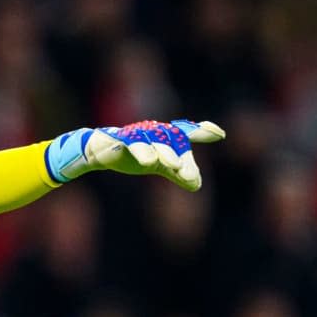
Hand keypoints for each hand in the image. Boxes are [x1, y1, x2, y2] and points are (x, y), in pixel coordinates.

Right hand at [45, 119, 224, 190]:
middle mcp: (150, 132)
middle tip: (187, 171)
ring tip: (174, 165)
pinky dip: (139, 151)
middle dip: (179, 154)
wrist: (97, 151)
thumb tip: (197, 185)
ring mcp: (132, 135)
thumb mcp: (157, 165)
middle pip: (168, 140)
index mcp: (162, 136)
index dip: (200, 131)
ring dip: (162, 153)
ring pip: (149, 142)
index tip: (218, 133)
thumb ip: (177, 173)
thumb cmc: (131, 154)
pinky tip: (147, 161)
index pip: (184, 132)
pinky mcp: (114, 140)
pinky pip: (127, 144)